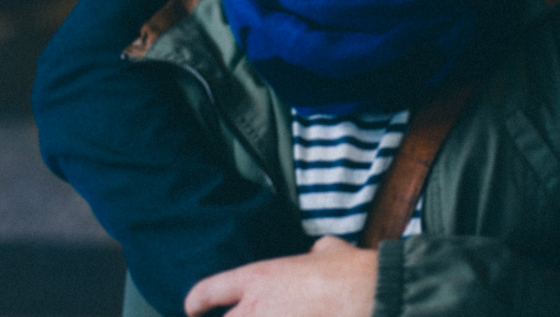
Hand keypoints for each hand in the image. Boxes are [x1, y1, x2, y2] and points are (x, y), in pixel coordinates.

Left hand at [184, 236, 378, 316]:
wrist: (369, 297)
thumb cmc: (352, 273)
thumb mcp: (331, 251)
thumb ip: (318, 251)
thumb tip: (319, 250)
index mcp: (260, 279)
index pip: (209, 290)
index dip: (196, 301)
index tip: (191, 309)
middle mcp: (254, 311)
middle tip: (246, 316)